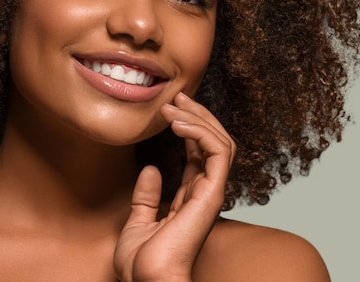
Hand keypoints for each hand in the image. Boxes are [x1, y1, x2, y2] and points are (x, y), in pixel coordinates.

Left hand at [113, 92, 235, 281]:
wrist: (147, 281)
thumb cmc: (143, 263)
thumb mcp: (138, 221)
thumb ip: (147, 196)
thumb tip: (150, 169)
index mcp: (192, 195)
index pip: (199, 151)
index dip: (189, 126)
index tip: (171, 107)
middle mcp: (206, 190)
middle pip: (214, 141)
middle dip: (197, 115)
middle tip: (176, 97)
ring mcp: (212, 190)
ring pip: (221, 141)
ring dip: (199, 118)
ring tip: (174, 106)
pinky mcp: (212, 192)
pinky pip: (218, 151)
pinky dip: (201, 132)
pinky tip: (178, 124)